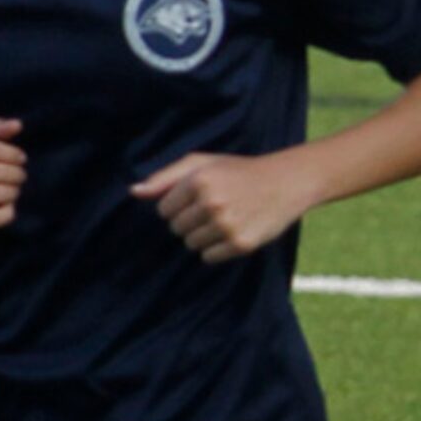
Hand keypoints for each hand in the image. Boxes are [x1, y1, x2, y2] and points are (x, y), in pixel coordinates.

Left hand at [132, 150, 319, 262]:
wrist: (286, 183)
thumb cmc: (238, 171)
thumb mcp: (203, 163)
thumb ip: (165, 177)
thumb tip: (134, 192)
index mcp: (199, 180)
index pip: (164, 210)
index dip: (178, 206)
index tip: (199, 198)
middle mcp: (212, 202)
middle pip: (176, 229)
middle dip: (190, 221)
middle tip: (215, 208)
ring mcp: (227, 225)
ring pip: (191, 244)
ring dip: (202, 236)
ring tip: (224, 219)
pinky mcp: (240, 244)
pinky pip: (208, 257)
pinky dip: (216, 249)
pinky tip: (233, 231)